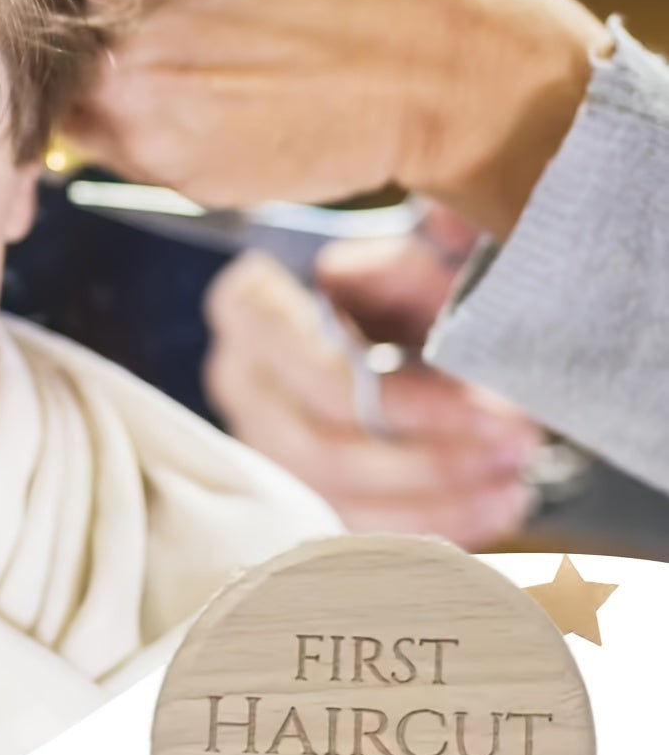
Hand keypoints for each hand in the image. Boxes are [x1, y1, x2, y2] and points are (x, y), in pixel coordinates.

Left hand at [63, 0, 608, 237]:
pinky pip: (124, 153)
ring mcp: (139, 116)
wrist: (441, 72)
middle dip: (62, 57)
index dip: (38, 0)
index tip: (60, 6)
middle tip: (135, 44)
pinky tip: (215, 110)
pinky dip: (147, 137)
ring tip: (189, 75)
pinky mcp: (170, 173)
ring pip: (75, 113)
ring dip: (103, 102)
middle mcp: (117, 40)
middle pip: (37, 60)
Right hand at [202, 222, 543, 546]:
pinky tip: (490, 508)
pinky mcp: (283, 482)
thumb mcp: (402, 255)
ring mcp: (253, 438)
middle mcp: (238, 379)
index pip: (324, 380)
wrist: (355, 319)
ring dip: (434, 502)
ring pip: (334, 501)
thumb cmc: (380, 284)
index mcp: (251, 309)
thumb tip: (465, 224)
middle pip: (323, 453)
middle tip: (515, 447)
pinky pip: (345, 529)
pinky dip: (424, 527)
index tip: (488, 408)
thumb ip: (428, 251)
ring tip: (512, 484)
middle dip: (430, 464)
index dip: (410, 406)